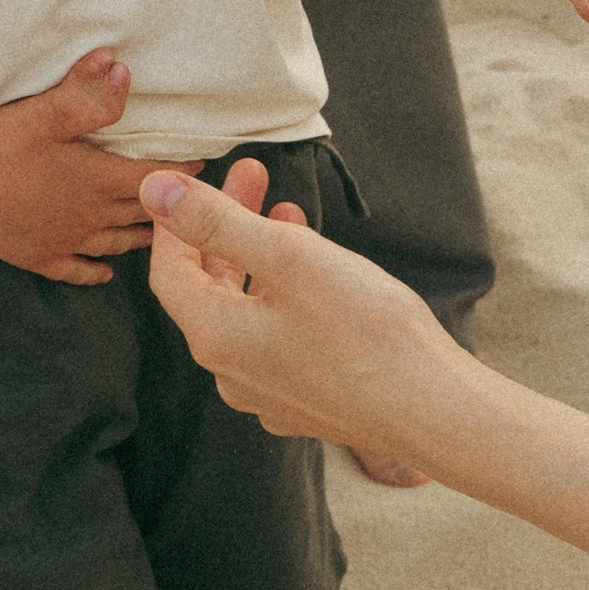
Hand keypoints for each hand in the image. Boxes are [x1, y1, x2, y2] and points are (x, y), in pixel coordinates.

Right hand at [0, 49, 185, 283]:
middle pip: (143, 211)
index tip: (204, 165)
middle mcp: (92, 214)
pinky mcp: (39, 256)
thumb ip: (87, 93)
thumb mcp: (46, 112)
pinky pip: (76, 270)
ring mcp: (67, 239)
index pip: (156, 176)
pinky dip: (95, 272)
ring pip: (117, 242)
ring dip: (141, 236)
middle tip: (192, 200)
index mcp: (100, 179)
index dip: (182, 170)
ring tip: (158, 232)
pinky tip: (104, 273)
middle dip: (171, 203)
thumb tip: (121, 67)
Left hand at [144, 160, 467, 451]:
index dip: (177, 221)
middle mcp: (231, 373)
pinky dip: (284, 298)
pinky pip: (276, 341)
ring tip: (291, 218)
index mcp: (216, 336)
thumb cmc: (369, 333)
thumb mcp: (291, 258)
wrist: (434, 411)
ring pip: (245, 315)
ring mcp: (269, 395)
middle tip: (256, 178)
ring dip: (259, 260)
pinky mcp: (307, 404)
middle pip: (209, 291)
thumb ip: (218, 221)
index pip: (170, 271)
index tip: (198, 179)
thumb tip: (154, 190)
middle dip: (227, 228)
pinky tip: (320, 279)